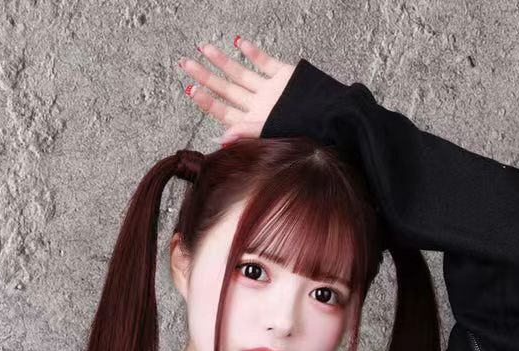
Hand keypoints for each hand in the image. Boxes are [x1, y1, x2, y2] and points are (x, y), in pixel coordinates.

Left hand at [177, 35, 294, 145]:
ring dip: (223, 61)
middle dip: (205, 76)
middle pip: (227, 89)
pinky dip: (253, 52)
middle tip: (185, 64)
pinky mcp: (285, 76)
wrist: (333, 120)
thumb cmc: (305, 135)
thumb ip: (247, 133)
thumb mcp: (272, 135)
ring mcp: (270, 90)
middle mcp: (258, 106)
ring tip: (205, 48)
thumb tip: (222, 140)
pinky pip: (266, 62)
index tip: (189, 89)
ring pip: (242, 73)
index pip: (224, 111)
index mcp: (253, 122)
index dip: (207, 100)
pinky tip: (240, 43)